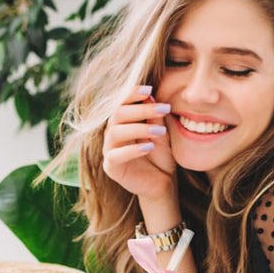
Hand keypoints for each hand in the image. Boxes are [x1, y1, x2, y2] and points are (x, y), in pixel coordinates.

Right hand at [102, 86, 176, 202]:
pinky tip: (149, 147)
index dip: (132, 94)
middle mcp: (112, 133)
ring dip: (139, 128)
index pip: (121, 103)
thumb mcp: (162, 134)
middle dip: (141, 109)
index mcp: (122, 122)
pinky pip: (115, 155)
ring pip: (115, 132)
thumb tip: (150, 96)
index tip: (149, 89)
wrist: (161, 183)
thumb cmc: (160, 156)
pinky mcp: (111, 167)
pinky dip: (132, 150)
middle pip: (118, 114)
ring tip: (160, 132)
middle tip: (164, 108)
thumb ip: (155, 118)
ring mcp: (109, 150)